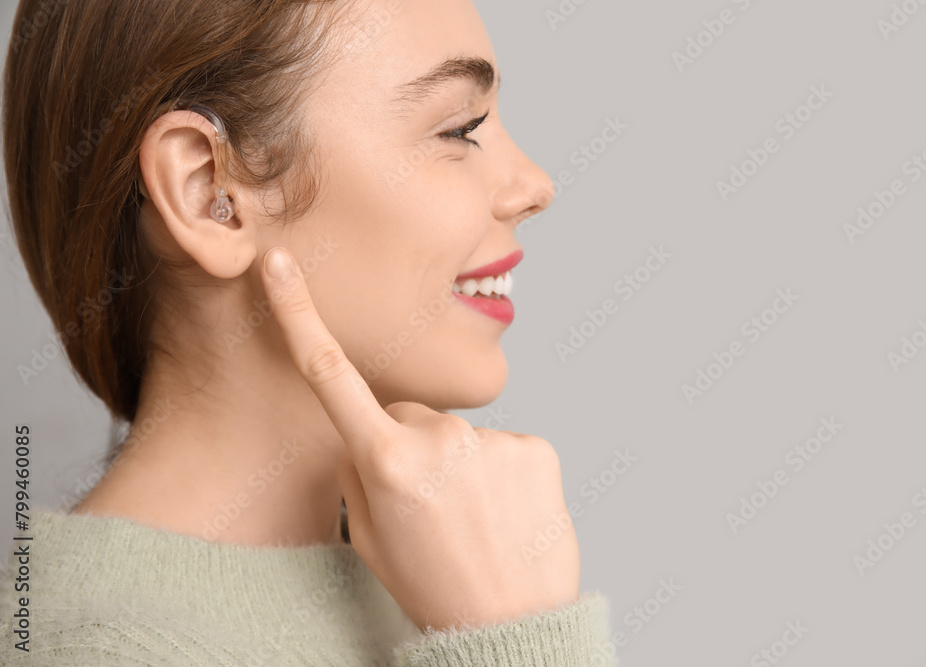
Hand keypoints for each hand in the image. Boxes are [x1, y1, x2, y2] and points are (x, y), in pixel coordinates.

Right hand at [260, 247, 580, 630]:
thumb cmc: (433, 586)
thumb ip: (359, 473)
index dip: (298, 315)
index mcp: (386, 461)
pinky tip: (505, 511)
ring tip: (473, 517)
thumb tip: (366, 434)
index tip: (279, 266)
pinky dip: (501, 470)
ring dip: (460, 463)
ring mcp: (491, 439)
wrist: (511, 624)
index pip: (330, 375)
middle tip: (430, 504)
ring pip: (459, 434)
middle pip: (408, 415)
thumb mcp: (370, 537)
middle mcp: (438, 438)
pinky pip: (502, 444)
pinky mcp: (535, 446)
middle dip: (410, 445)